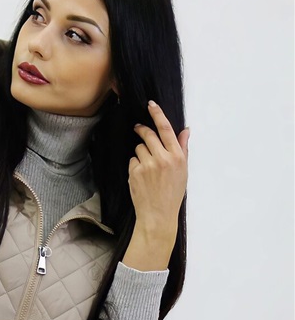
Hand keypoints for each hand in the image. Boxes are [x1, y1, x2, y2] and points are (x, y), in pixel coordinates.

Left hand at [130, 101, 188, 235]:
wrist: (158, 214)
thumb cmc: (172, 193)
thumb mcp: (183, 170)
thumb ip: (182, 148)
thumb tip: (185, 130)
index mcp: (177, 156)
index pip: (165, 129)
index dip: (157, 114)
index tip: (151, 105)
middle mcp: (162, 158)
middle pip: (149, 134)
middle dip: (142, 129)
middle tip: (139, 128)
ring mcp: (147, 165)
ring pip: (139, 147)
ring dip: (141, 153)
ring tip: (148, 168)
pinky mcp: (135, 172)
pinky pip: (133, 160)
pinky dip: (136, 165)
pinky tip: (142, 176)